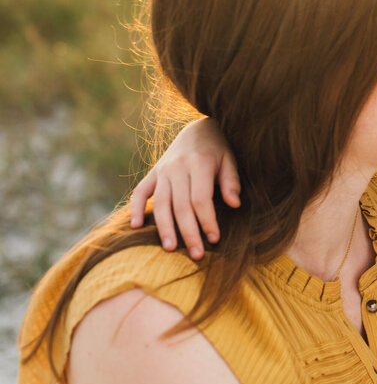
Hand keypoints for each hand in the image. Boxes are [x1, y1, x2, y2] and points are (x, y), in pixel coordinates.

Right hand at [128, 118, 239, 257]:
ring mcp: (162, 171)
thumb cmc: (218, 149)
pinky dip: (135, 209)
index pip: (201, 199)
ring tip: (170, 249)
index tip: (215, 239)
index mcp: (199, 163)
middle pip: (180, 206)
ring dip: (164, 228)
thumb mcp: (230, 160)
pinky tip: (136, 227)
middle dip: (188, 232)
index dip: (207, 221)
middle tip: (196, 254)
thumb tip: (234, 204)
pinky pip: (139, 192)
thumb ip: (231, 181)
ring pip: (160, 203)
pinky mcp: (152, 173)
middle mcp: (177, 167)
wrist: (197, 129)